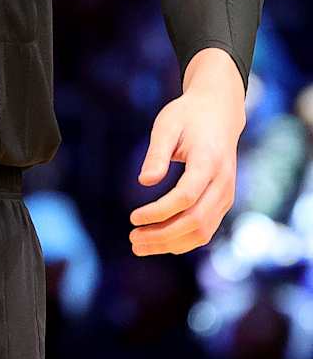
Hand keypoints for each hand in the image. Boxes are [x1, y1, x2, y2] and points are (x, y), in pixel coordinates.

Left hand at [130, 48, 245, 255]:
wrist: (219, 113)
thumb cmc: (188, 116)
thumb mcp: (166, 126)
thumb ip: (156, 153)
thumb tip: (144, 181)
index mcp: (209, 162)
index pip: (186, 197)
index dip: (160, 211)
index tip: (133, 217)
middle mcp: (223, 183)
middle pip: (196, 221)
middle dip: (163, 235)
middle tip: (132, 240)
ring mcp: (226, 194)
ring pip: (203, 231)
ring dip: (171, 243)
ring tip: (139, 246)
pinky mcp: (223, 201)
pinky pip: (207, 228)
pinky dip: (184, 240)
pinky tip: (159, 242)